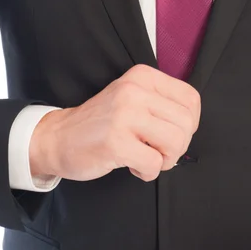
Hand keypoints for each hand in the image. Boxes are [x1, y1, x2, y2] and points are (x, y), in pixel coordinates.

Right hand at [29, 64, 200, 181]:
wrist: (59, 137)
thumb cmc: (101, 122)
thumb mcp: (132, 97)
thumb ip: (161, 102)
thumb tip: (191, 124)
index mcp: (142, 76)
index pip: (191, 99)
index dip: (190, 123)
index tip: (173, 132)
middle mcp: (134, 90)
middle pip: (187, 123)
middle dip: (178, 146)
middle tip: (158, 150)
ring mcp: (124, 115)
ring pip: (176, 142)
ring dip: (165, 160)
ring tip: (146, 157)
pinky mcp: (115, 142)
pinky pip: (154, 164)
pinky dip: (148, 172)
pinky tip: (132, 166)